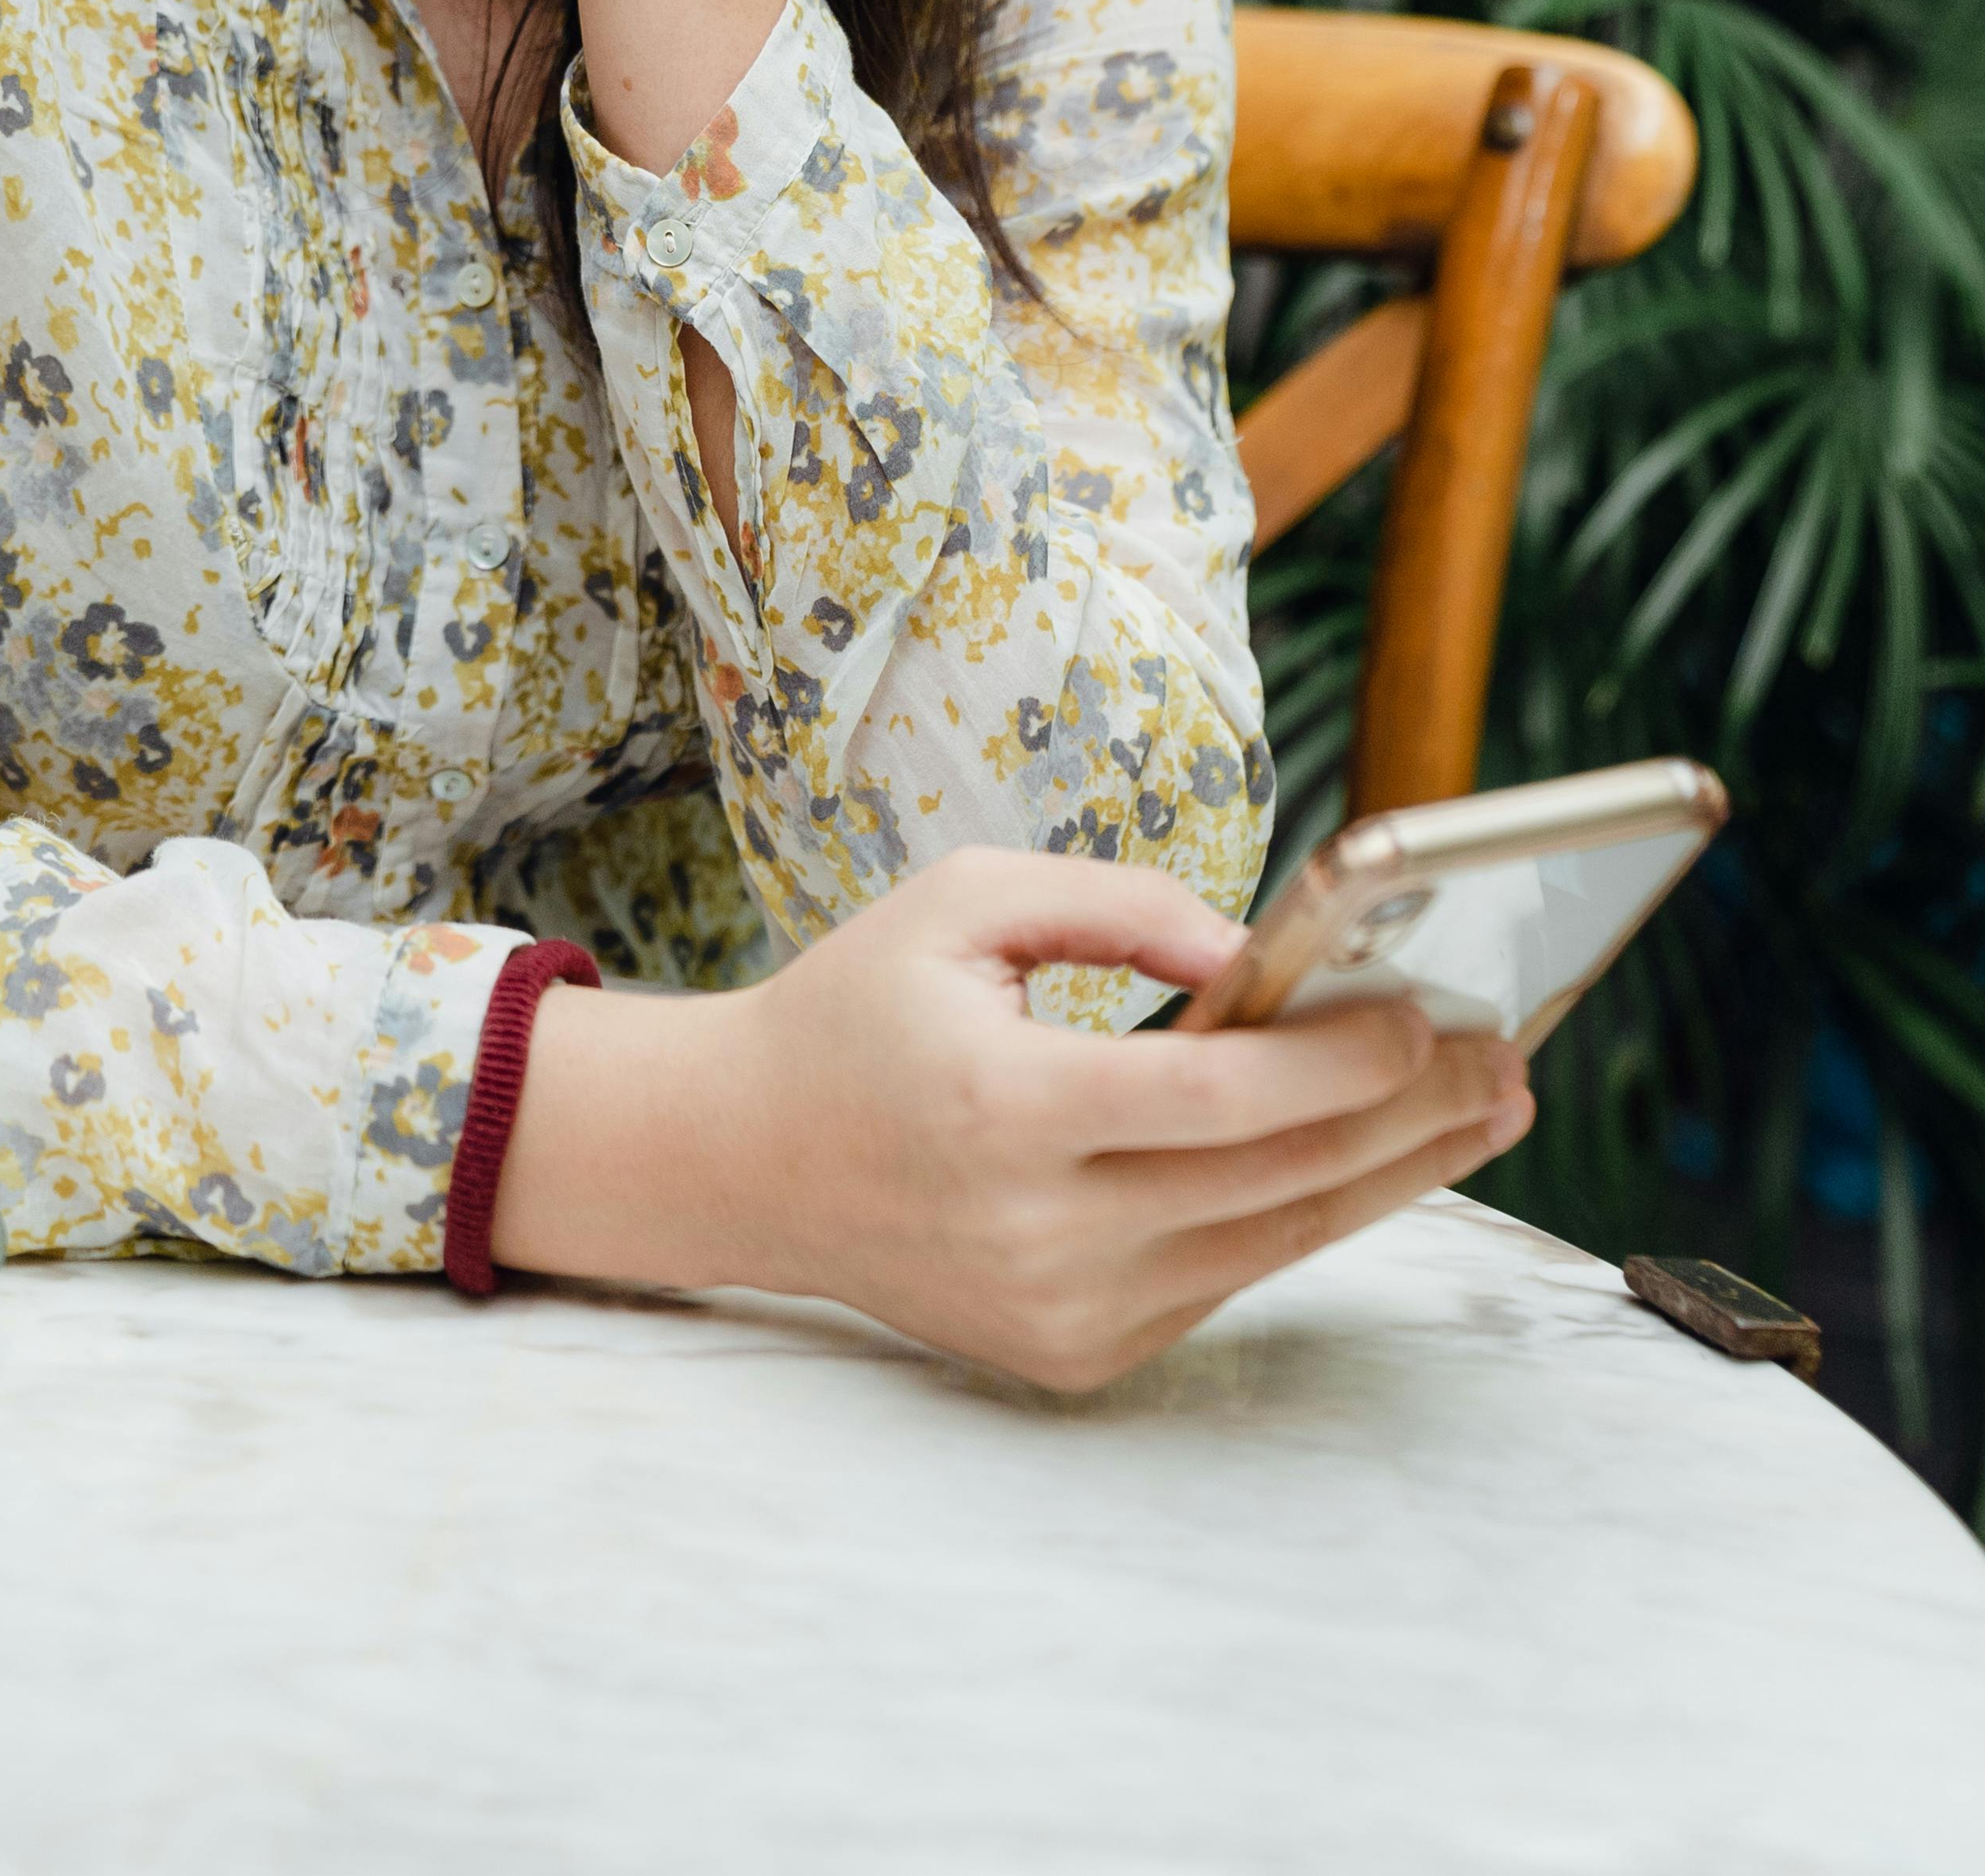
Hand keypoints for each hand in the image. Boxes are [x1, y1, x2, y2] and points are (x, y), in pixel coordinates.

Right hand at [493, 849, 1533, 1394]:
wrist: (748, 1160)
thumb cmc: (860, 1010)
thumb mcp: (965, 900)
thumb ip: (1119, 906)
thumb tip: (1260, 952)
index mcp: (1003, 1110)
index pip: (1221, 1100)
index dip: (1344, 1062)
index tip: (1434, 1012)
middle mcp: (1039, 1234)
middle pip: (1276, 1181)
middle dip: (1410, 1116)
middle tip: (1507, 1057)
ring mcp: (1062, 1313)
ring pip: (1272, 1242)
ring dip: (1390, 1174)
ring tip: (1482, 1109)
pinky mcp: (1075, 1354)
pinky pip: (1223, 1276)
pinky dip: (1301, 1210)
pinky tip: (1368, 1155)